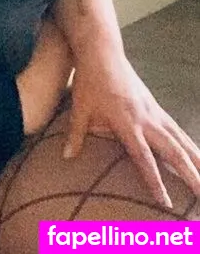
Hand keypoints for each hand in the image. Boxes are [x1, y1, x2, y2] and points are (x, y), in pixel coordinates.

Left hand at [65, 43, 199, 207]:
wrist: (102, 51)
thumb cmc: (89, 80)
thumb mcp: (80, 108)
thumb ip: (76, 135)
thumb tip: (66, 158)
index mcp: (126, 122)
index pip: (143, 157)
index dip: (155, 180)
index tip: (166, 203)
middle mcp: (146, 118)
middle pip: (173, 150)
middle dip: (190, 174)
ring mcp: (154, 111)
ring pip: (181, 139)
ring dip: (197, 159)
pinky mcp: (156, 106)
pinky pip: (177, 129)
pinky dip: (189, 144)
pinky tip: (197, 156)